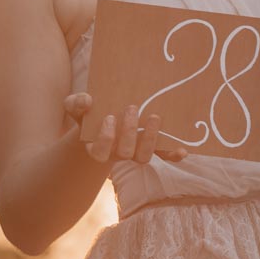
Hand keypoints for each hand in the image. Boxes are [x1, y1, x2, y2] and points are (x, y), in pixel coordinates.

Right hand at [63, 93, 187, 164]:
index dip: (106, 138)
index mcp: (98, 148)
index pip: (100, 152)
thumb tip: (86, 101)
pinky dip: (173, 155)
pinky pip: (163, 156)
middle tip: (132, 108)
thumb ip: (76, 104)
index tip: (109, 118)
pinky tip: (183, 150)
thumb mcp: (77, 107)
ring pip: (144, 157)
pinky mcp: (151, 148)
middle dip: (130, 132)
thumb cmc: (89, 114)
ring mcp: (136, 152)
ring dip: (150, 139)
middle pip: (125, 153)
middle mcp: (118, 154)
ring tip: (154, 117)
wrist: (104, 118)